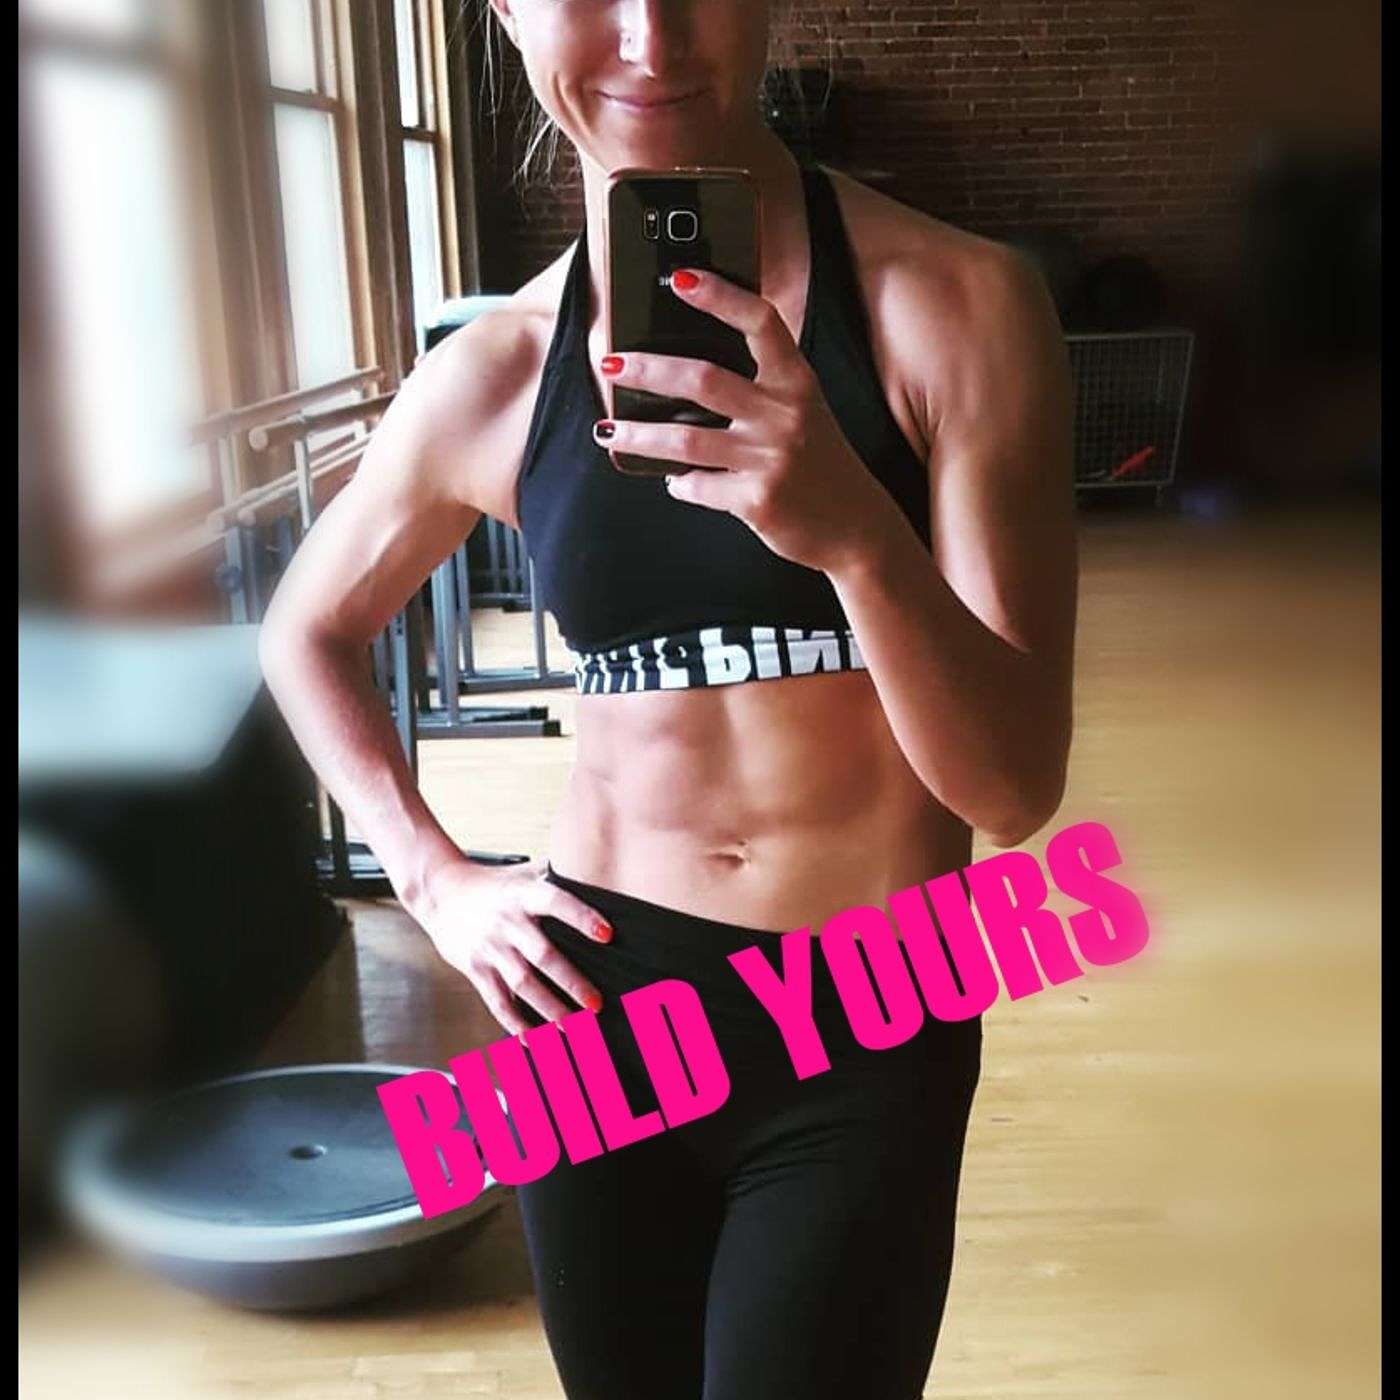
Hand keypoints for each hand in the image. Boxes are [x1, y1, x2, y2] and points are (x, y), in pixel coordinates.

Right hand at [412, 857, 611, 1035]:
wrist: (440, 892)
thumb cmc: (493, 885)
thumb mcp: (523, 874)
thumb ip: (556, 881)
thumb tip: (600, 887)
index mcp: (524, 894)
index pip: (557, 902)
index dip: (582, 917)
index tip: (607, 935)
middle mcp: (508, 922)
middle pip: (543, 955)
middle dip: (572, 982)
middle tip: (596, 1004)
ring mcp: (491, 947)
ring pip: (523, 983)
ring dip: (549, 1009)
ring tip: (573, 1028)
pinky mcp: (475, 968)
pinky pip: (497, 1001)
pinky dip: (515, 1024)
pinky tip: (534, 1040)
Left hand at [593, 267, 895, 574]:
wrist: (855, 527)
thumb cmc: (819, 462)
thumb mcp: (804, 410)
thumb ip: (762, 386)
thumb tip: (684, 372)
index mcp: (797, 381)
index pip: (760, 322)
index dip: (720, 296)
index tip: (679, 278)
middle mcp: (785, 415)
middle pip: (702, 379)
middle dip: (647, 370)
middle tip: (610, 364)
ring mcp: (770, 459)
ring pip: (684, 441)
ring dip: (638, 435)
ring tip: (608, 430)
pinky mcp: (757, 501)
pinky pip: (698, 487)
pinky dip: (679, 485)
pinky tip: (675, 481)